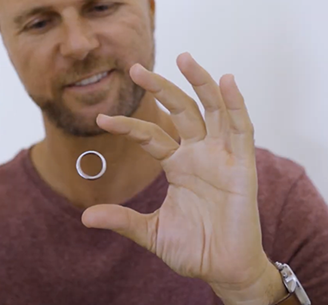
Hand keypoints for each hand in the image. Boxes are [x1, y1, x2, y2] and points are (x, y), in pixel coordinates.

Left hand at [82, 53, 282, 303]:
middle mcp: (198, 154)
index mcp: (177, 165)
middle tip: (135, 68)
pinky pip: (241, 129)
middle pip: (180, 111)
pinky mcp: (242, 166)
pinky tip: (227, 81)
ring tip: (183, 57)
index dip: (128, 126)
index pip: (150, 135)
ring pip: (211, 110)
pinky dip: (236, 104)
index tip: (101, 120)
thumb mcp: (151, 232)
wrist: (223, 270)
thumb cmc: (193, 249)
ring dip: (200, 83)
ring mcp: (221, 156)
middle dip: (160, 88)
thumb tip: (84, 218)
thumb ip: (122, 220)